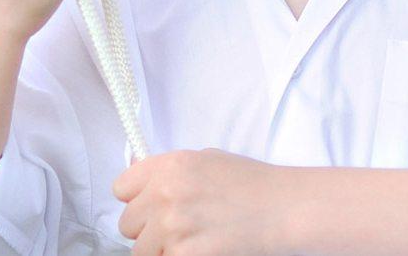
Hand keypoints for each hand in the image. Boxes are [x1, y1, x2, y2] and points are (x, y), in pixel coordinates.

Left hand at [114, 150, 284, 255]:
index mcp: (171, 165)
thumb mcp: (209, 161)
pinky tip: (203, 248)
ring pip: (141, 251)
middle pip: (128, 224)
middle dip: (149, 229)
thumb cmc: (254, 184)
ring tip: (195, 239)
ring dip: (163, 249)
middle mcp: (166, 193)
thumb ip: (171, 172)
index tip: (153, 206)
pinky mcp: (183, 254)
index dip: (138, 199)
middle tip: (181, 227)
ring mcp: (173, 226)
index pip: (122, 188)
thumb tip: (140, 185)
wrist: (286, 208)